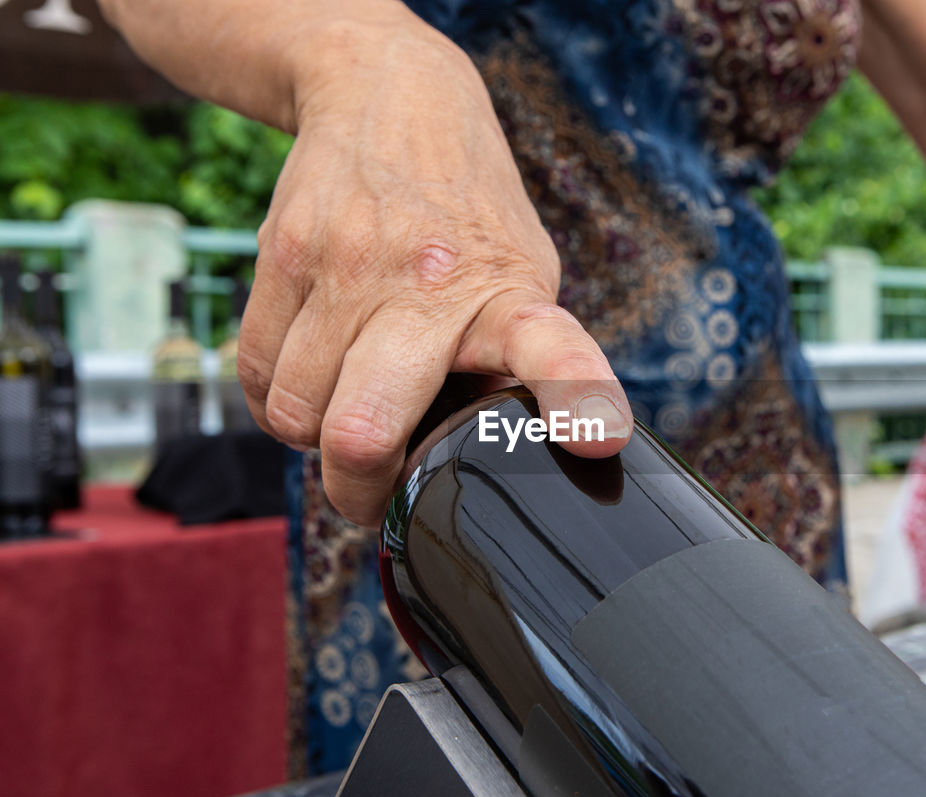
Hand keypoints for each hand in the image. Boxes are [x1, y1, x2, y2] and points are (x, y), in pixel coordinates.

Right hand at [239, 19, 631, 525]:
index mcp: (509, 295)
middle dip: (361, 490)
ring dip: (314, 440)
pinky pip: (255, 377)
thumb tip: (491, 452)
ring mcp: (348, 269)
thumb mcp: (523, 271)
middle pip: (364, 432)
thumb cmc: (467, 213)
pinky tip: (307, 381)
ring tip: (342, 414)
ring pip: (297, 416)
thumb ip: (510, 357)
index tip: (597, 436)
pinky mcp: (282, 256)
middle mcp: (429, 285)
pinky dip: (274, 403)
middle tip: (376, 500)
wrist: (390, 94)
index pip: (552, 349)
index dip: (575, 396)